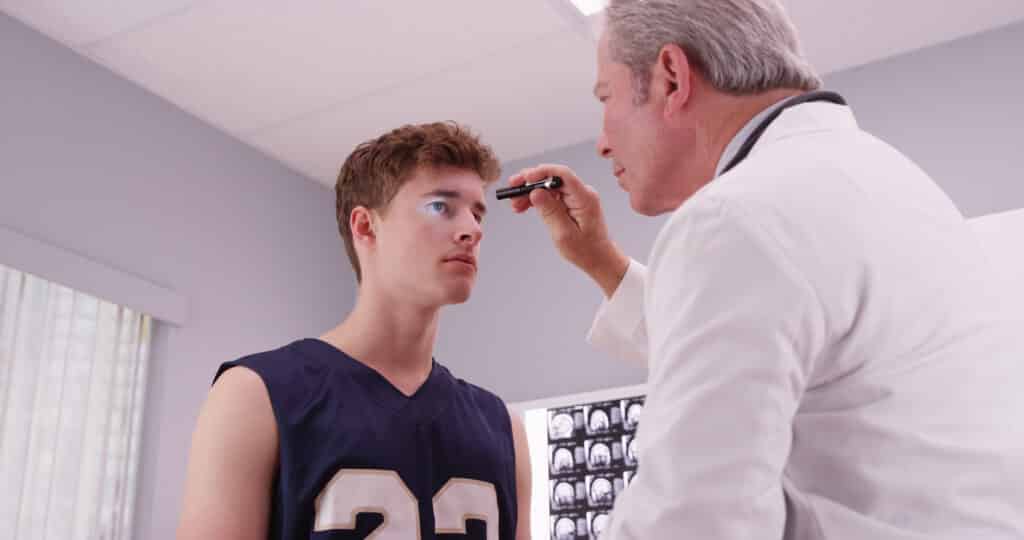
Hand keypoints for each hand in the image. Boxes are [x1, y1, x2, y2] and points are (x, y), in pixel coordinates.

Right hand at [507, 164, 628, 297]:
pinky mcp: (571, 202)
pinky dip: (537, 199)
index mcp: (584, 198)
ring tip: (515, 204)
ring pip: (548, 186)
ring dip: (530, 192)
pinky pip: (551, 195)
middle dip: (530, 182)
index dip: (542, 172)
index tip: (524, 179)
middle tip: (512, 189)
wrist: (599, 259)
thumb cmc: (586, 250)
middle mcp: (581, 193)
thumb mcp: (564, 234)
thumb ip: (550, 212)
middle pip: (552, 178)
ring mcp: (576, 197)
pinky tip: (523, 206)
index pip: (562, 174)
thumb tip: (535, 192)